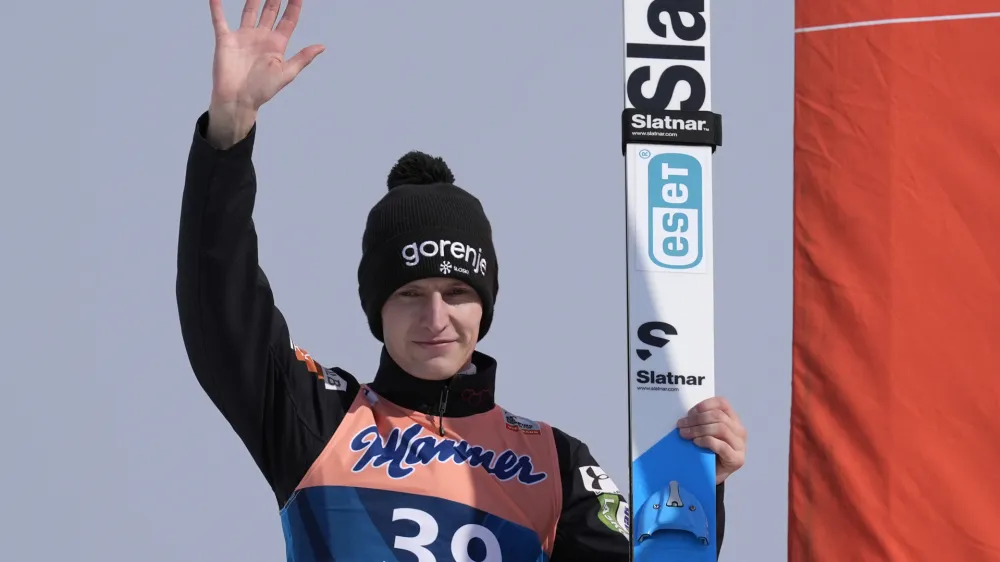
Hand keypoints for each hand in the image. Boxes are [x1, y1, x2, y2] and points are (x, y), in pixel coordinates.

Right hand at [207, 0, 324, 145]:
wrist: (238, 100)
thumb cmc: (262, 90)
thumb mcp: (286, 74)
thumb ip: (302, 58)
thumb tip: (322, 46)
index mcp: (277, 44)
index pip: (288, 20)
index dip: (294, 5)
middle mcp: (261, 37)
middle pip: (270, 10)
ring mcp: (243, 37)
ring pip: (249, 10)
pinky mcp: (226, 40)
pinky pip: (220, 19)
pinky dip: (217, 7)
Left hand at [676, 396, 746, 484]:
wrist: (711, 475)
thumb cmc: (707, 452)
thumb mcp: (704, 433)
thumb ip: (701, 422)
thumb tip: (685, 417)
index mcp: (732, 420)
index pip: (722, 403)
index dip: (705, 405)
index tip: (690, 412)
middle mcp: (739, 430)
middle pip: (718, 416)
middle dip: (696, 419)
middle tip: (681, 425)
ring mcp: (740, 445)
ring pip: (720, 428)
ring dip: (698, 429)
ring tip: (685, 434)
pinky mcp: (736, 459)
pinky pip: (721, 445)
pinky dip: (706, 441)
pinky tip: (696, 443)